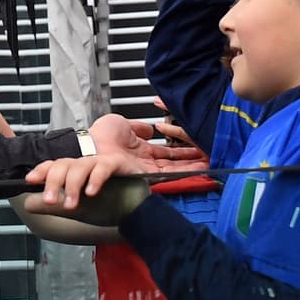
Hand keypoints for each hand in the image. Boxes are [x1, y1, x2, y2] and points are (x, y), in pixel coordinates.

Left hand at [22, 155, 150, 222]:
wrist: (138, 208)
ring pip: (81, 166)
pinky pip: (104, 168)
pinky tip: (91, 192)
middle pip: (64, 164)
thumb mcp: (77, 209)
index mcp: (75, 171)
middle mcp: (86, 163)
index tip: (30, 180)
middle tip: (49, 199)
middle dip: (53, 181)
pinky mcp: (118, 164)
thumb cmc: (109, 205)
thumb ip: (54, 206)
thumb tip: (27, 205)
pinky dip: (96, 180)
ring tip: (70, 204)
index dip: (42, 171)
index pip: (55, 166)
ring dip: (72, 185)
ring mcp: (102, 162)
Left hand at [88, 113, 205, 164]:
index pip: (167, 154)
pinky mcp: (142, 174)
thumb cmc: (100, 135)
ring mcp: (144, 170)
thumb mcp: (124, 125)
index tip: (196, 151)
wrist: (90, 144)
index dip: (182, 153)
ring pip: (173, 171)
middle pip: (174, 164)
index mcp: (141, 151)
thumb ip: (139, 127)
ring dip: (191, 168)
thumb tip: (150, 128)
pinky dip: (182, 173)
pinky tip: (196, 171)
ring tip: (208, 165)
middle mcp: (144, 163)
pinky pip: (164, 175)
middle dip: (192, 163)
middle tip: (209, 160)